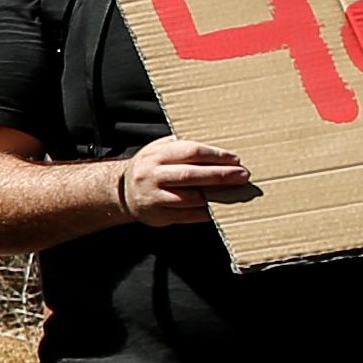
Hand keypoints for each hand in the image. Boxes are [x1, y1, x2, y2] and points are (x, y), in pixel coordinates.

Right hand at [120, 137, 257, 225]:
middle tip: (243, 176)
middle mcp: (152, 175)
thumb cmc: (149, 168)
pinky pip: (186, 216)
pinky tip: (218, 209)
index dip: (216, 156)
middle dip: (220, 176)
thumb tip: (218, 151)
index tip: (235, 160)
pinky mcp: (156, 215)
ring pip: (189, 197)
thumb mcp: (158, 150)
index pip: (191, 152)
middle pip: (191, 175)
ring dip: (214, 196)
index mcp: (156, 155)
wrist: (120, 192)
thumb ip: (182, 146)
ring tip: (234, 193)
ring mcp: (153, 197)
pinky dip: (205, 213)